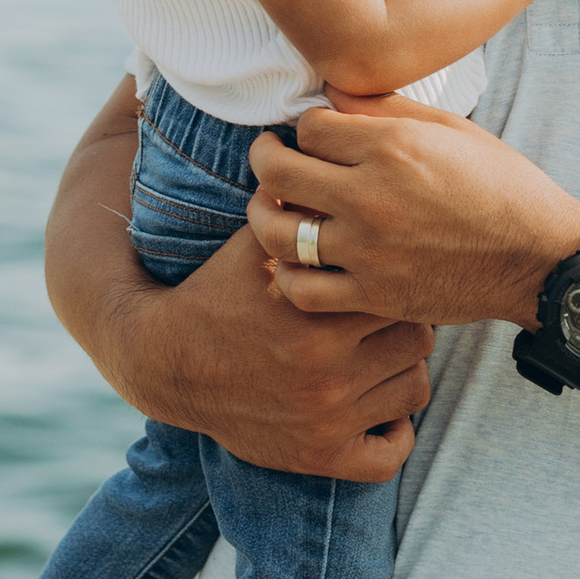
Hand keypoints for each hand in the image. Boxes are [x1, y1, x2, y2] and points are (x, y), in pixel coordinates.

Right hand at [44, 85, 433, 482]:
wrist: (164, 364)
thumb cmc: (212, 289)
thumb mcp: (249, 236)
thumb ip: (287, 190)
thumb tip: (313, 120)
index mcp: (315, 306)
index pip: (398, 283)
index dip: (393, 273)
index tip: (385, 267)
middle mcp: (326, 366)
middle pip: (415, 335)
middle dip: (401, 319)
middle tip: (383, 309)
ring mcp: (328, 417)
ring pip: (413, 387)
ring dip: (400, 370)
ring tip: (376, 352)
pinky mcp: (323, 458)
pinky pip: (393, 448)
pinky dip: (391, 430)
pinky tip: (376, 405)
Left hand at [249, 101, 579, 331]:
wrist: (540, 257)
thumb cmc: (502, 186)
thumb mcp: (453, 130)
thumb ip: (386, 109)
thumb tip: (329, 94)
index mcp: (393, 146)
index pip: (310, 127)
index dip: (306, 126)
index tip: (312, 134)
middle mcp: (373, 196)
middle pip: (279, 172)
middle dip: (264, 158)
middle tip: (268, 156)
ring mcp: (370, 250)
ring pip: (278, 232)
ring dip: (263, 214)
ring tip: (270, 207)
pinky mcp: (374, 295)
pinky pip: (302, 289)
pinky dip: (286, 275)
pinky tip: (294, 261)